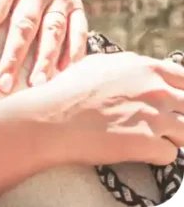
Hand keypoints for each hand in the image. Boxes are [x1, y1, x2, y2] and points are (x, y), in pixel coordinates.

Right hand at [8, 50, 183, 167]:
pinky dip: (157, 155)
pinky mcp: (149, 143)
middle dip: (177, 116)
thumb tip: (141, 72)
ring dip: (170, 137)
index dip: (180, 92)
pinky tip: (137, 150)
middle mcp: (155, 89)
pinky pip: (171, 154)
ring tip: (146, 137)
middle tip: (158, 123)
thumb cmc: (67, 91)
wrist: (50, 118)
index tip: (173, 102)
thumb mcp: (97, 64)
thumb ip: (127, 67)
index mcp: (144, 67)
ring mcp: (155, 116)